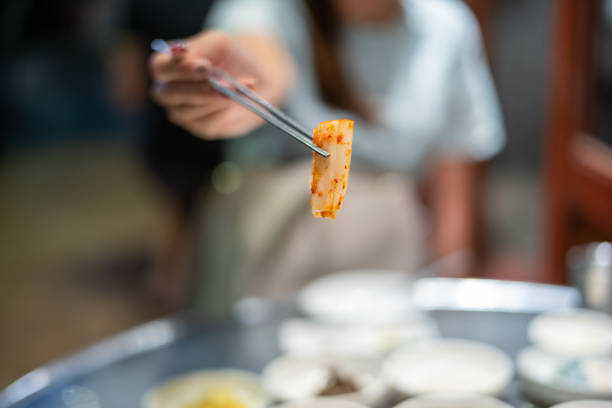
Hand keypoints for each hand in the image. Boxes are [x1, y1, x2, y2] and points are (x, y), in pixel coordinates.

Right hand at [150, 30, 265, 138]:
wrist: (257, 76)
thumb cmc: (231, 55)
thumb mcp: (219, 43)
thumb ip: (203, 48)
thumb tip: (194, 63)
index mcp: (167, 65)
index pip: (160, 68)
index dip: (179, 68)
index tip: (204, 66)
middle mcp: (168, 91)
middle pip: (168, 94)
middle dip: (197, 89)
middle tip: (223, 84)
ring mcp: (182, 112)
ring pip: (188, 110)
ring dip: (216, 99)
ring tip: (238, 88)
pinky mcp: (201, 127)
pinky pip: (207, 122)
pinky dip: (224, 110)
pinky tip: (238, 98)